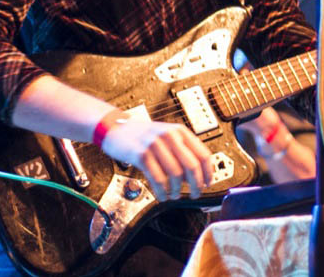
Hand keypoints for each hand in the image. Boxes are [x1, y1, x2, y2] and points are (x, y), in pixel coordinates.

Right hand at [99, 118, 213, 200]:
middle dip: (196, 185)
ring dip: (177, 190)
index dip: (208, 173)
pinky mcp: (141, 154)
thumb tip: (195, 176)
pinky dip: (162, 191)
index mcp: (179, 131)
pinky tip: (162, 195)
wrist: (115, 128)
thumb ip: (181, 151)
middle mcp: (169, 136)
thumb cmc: (141, 135)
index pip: (203, 154)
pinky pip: (157, 178)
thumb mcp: (166, 135)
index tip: (207, 184)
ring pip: (175, 174)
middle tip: (194, 194)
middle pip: (192, 166)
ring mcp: (155, 144)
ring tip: (175, 195)